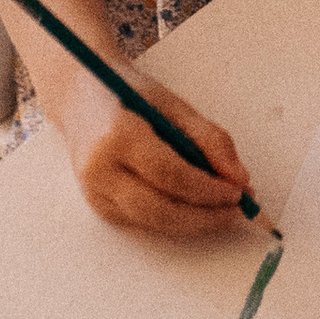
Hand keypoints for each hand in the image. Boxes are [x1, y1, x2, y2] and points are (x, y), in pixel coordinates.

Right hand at [55, 69, 252, 238]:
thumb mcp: (174, 105)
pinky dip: (174, 218)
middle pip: (160, 210)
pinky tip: (195, 207)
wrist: (79, 97)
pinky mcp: (98, 206)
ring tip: (223, 210)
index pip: (171, 175)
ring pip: (153, 223)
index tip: (239, 192)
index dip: (208, 189)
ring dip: (194, 222)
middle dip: (205, 216)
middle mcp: (100, 170)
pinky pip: (144, 221)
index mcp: (118, 135)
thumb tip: (239, 178)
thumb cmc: (130, 95)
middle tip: (238, 210)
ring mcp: (95, 192)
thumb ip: (209, 139)